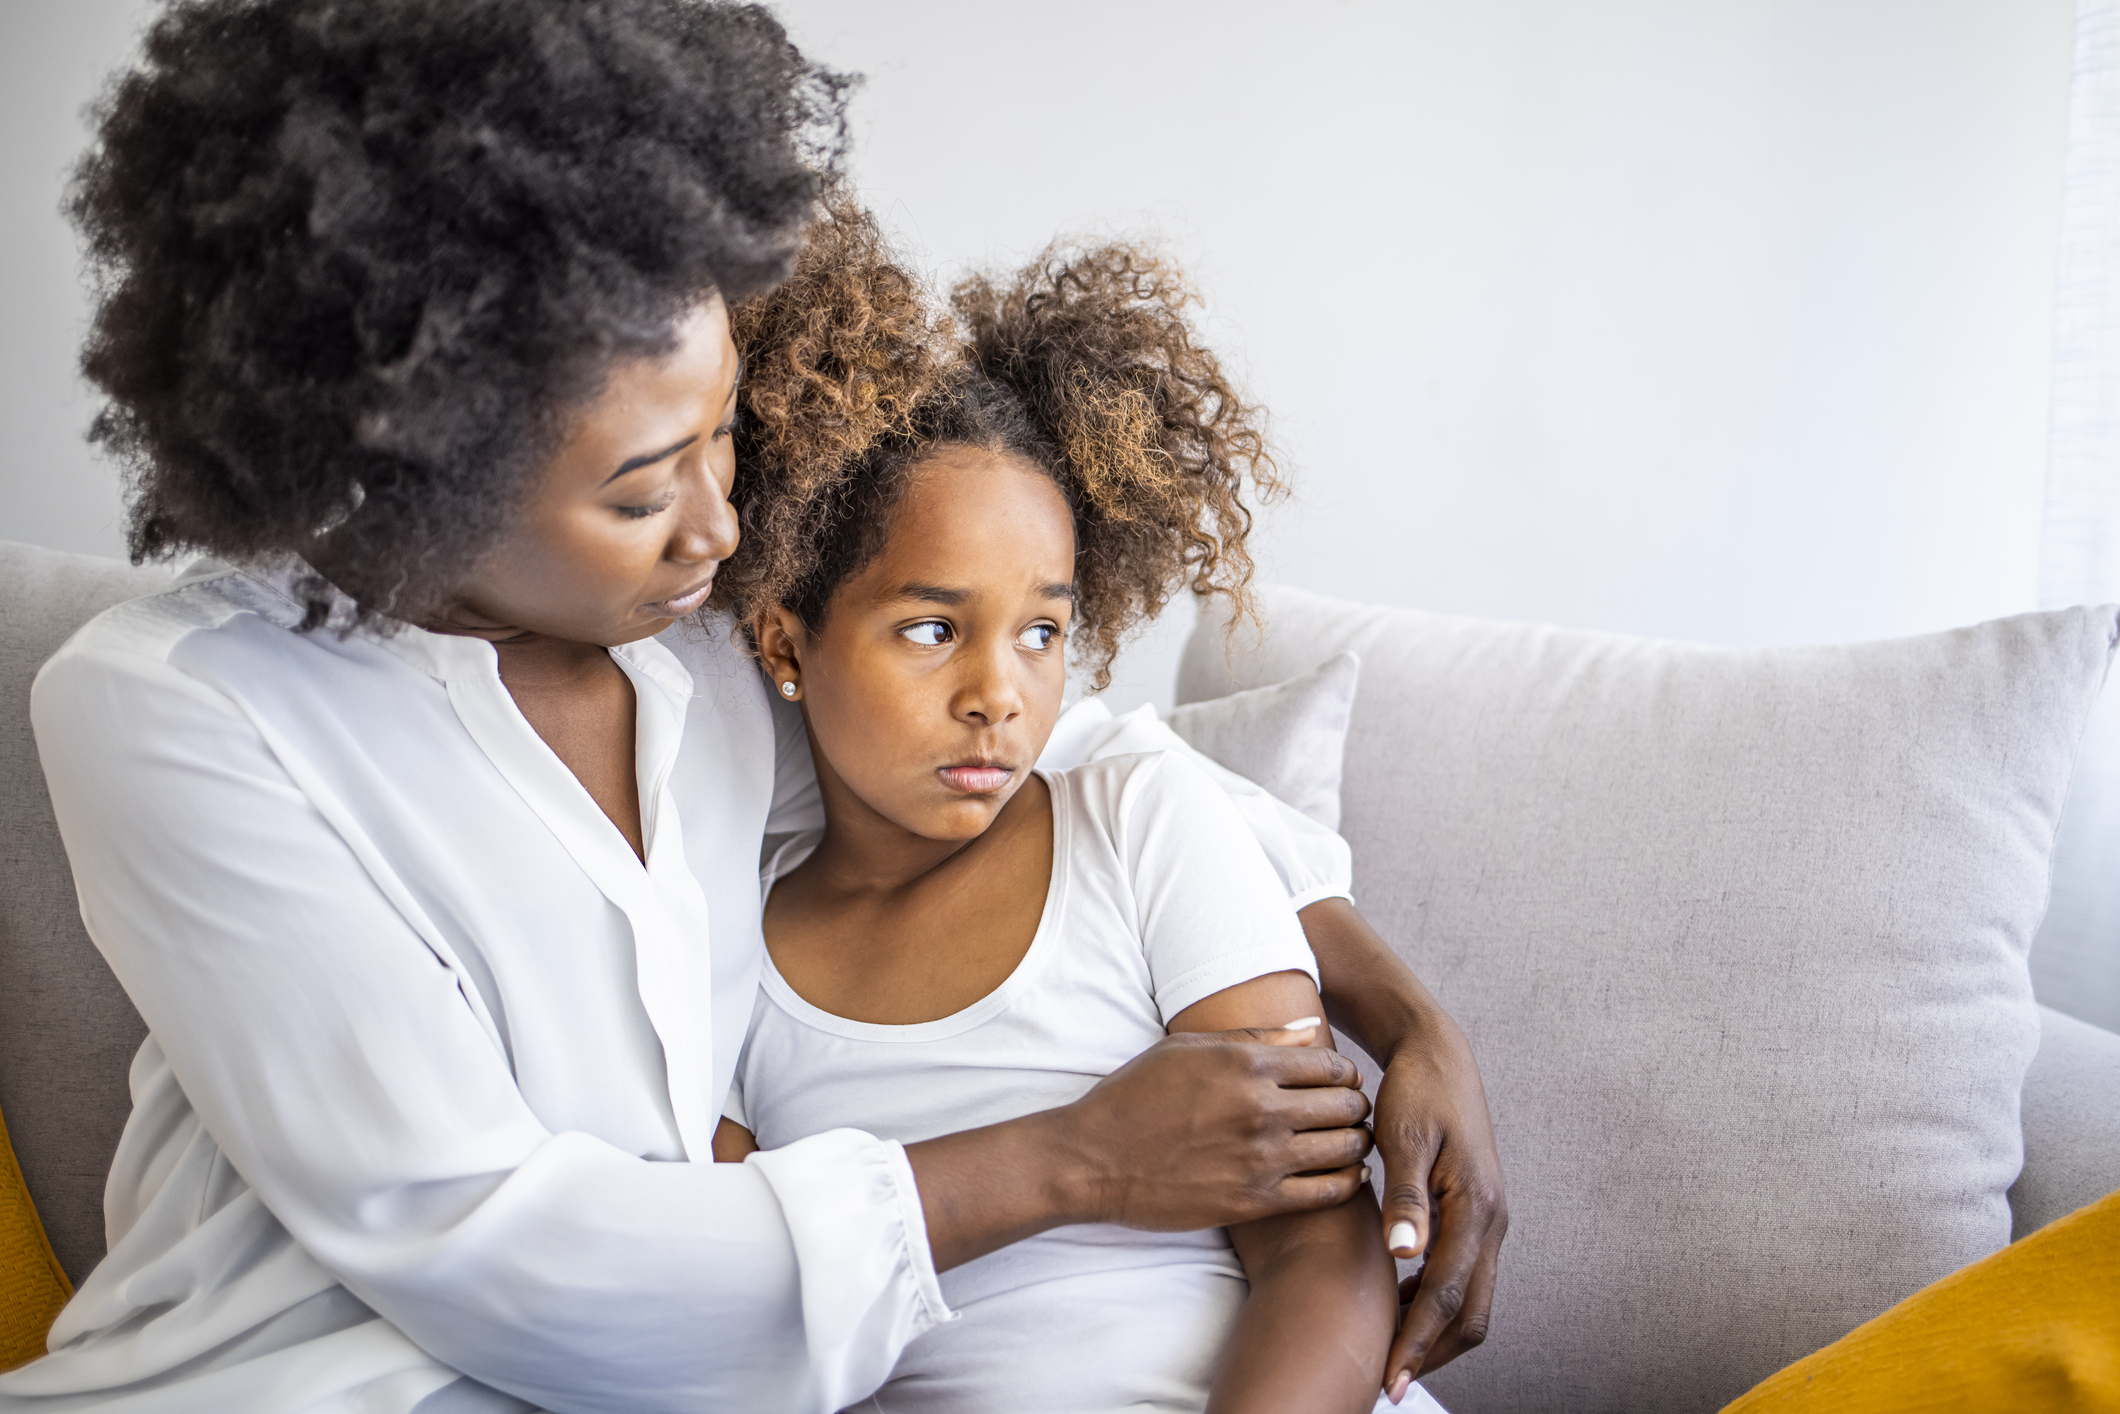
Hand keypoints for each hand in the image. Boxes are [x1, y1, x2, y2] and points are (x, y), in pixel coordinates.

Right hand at [1060, 1028, 1373, 1231]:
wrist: (1093, 1159)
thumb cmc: (1135, 1096)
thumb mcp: (1187, 1049)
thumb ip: (1255, 1037)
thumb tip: (1312, 1030)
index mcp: (1247, 1064)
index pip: (1330, 1065)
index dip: (1345, 1073)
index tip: (1343, 1081)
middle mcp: (1261, 1108)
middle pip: (1345, 1106)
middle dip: (1356, 1107)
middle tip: (1352, 1112)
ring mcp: (1261, 1158)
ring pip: (1344, 1149)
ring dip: (1357, 1143)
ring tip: (1352, 1142)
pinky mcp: (1255, 1201)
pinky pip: (1325, 1193)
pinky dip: (1346, 1183)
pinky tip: (1347, 1176)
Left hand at [1299, 899, 1507, 1396]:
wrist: (1438, 1056)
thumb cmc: (1417, 1093)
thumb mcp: (1406, 1139)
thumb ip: (1406, 1198)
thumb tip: (1404, 1256)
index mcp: (1476, 1207)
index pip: (1449, 1296)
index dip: (1418, 1341)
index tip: (1388, 1377)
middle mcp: (1491, 1221)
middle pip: (1471, 1313)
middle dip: (1431, 1352)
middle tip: (1386, 1380)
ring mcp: (1487, 1221)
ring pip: (1471, 1300)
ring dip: (1434, 1331)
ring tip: (1388, 1352)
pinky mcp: (1474, 1215)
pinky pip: (1463, 1276)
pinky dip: (1435, 1303)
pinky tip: (1397, 1304)